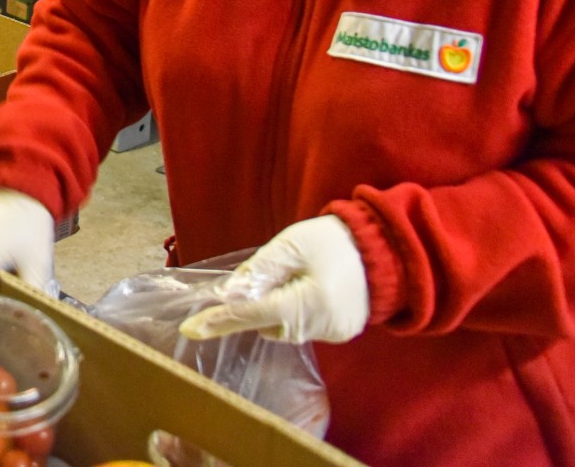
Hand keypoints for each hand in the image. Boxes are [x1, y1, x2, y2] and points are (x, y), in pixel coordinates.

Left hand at [179, 215, 368, 343]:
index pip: (251, 316)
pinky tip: (314, 287)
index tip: (190, 329)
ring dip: (279, 307)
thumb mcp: (291, 245)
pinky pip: (304, 326)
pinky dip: (298, 310)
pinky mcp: (341, 332)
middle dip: (259, 304)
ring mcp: (333, 333)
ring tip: (301, 276)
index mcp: (306, 304)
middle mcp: (319, 327)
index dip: (219, 321)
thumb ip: (258, 270)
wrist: (384, 247)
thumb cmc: (334, 241)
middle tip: (276, 273)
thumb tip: (227, 293)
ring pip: (284, 327)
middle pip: (267, 324)